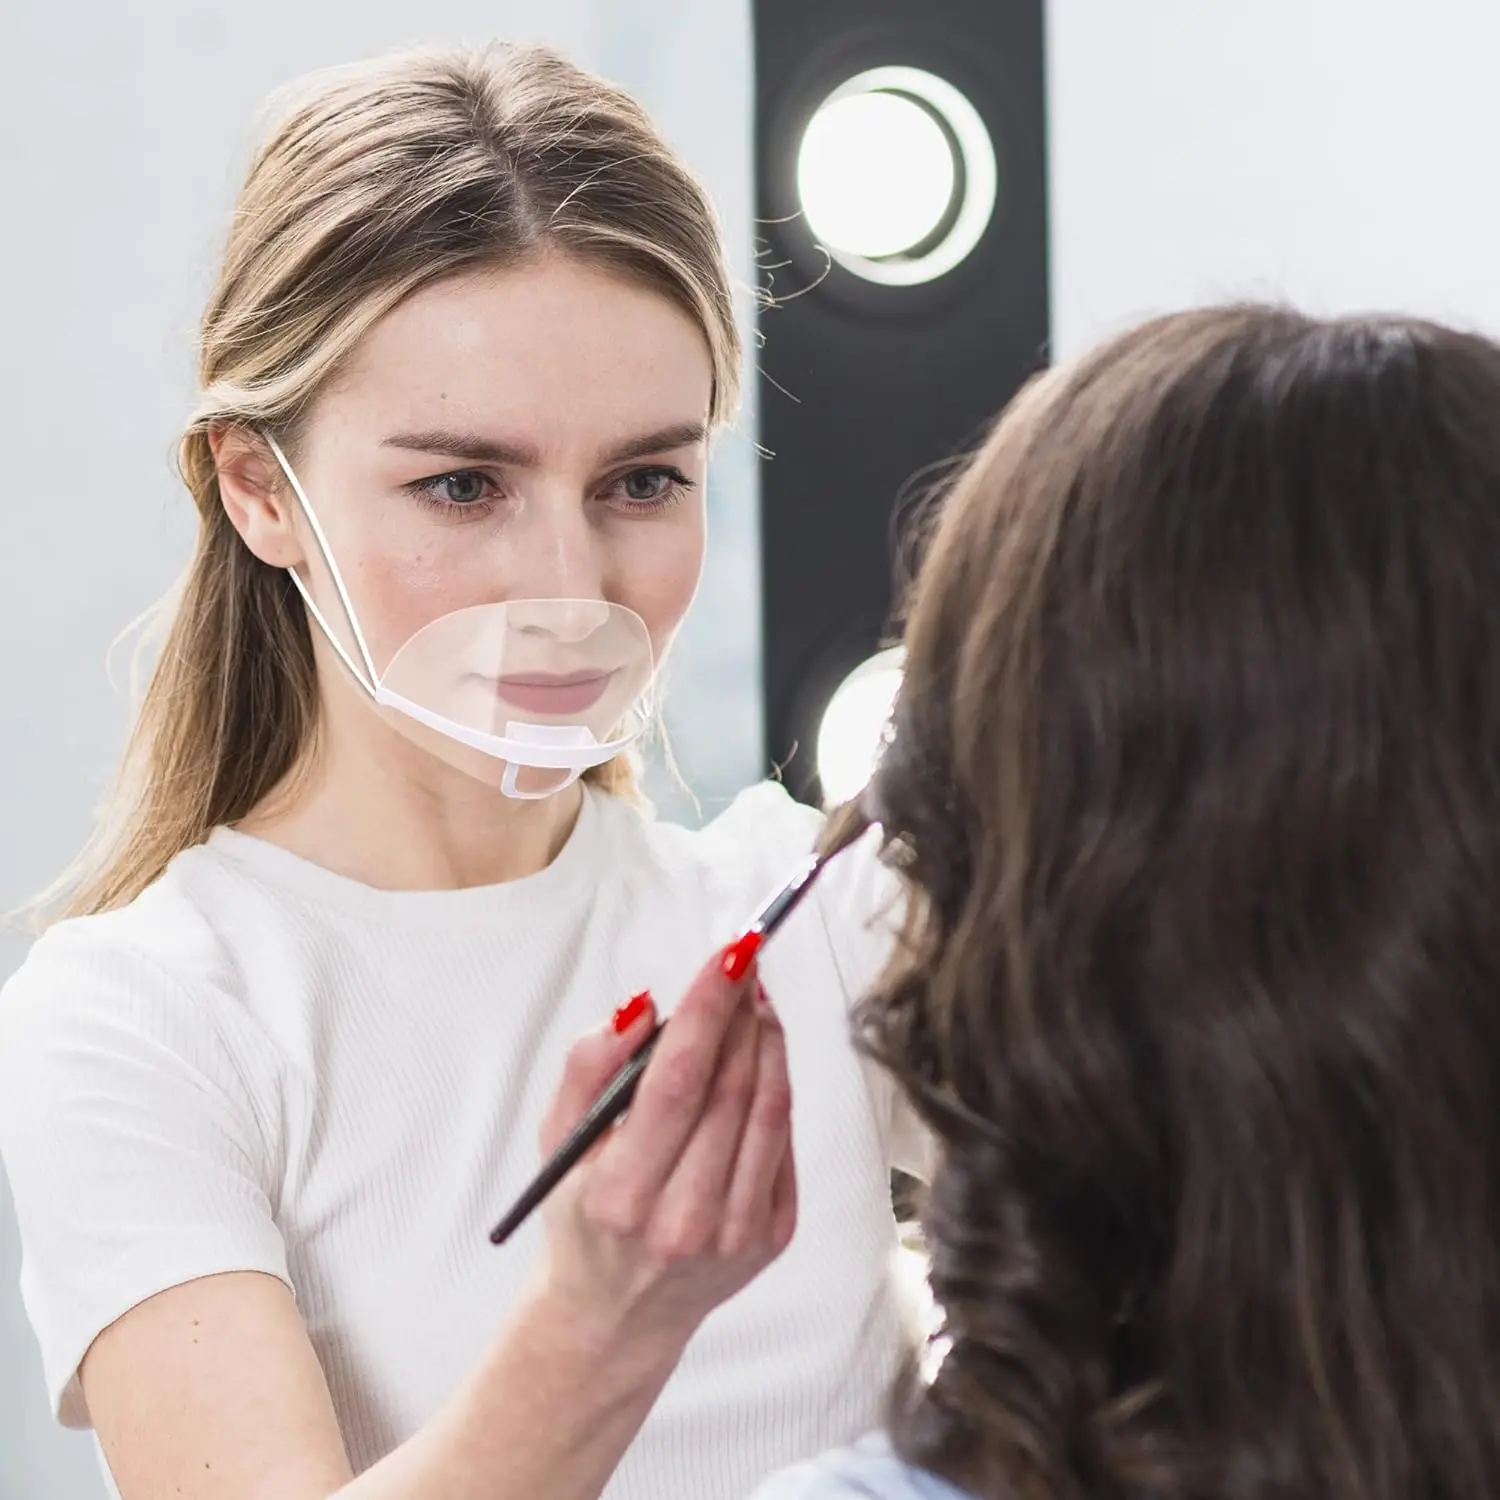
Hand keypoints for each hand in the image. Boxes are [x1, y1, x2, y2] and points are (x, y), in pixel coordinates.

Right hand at [532, 949, 796, 1358]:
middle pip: (732, 1089)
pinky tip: (759, 1058)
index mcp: (621, 1193)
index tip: (730, 955)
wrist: (618, 1314)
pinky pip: (783, 1141)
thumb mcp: (558, 1140)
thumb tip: (641, 1008)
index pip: (678, 1082)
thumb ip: (589, 1068)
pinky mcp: (771, 1237)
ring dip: (768, 1041)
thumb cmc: (583, 1212)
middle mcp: (683, 1219)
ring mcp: (735, 1234)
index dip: (708, 1010)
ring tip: (755, 1001)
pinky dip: (776, 1087)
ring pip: (768, 1110)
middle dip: (742, 1013)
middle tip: (743, 964)